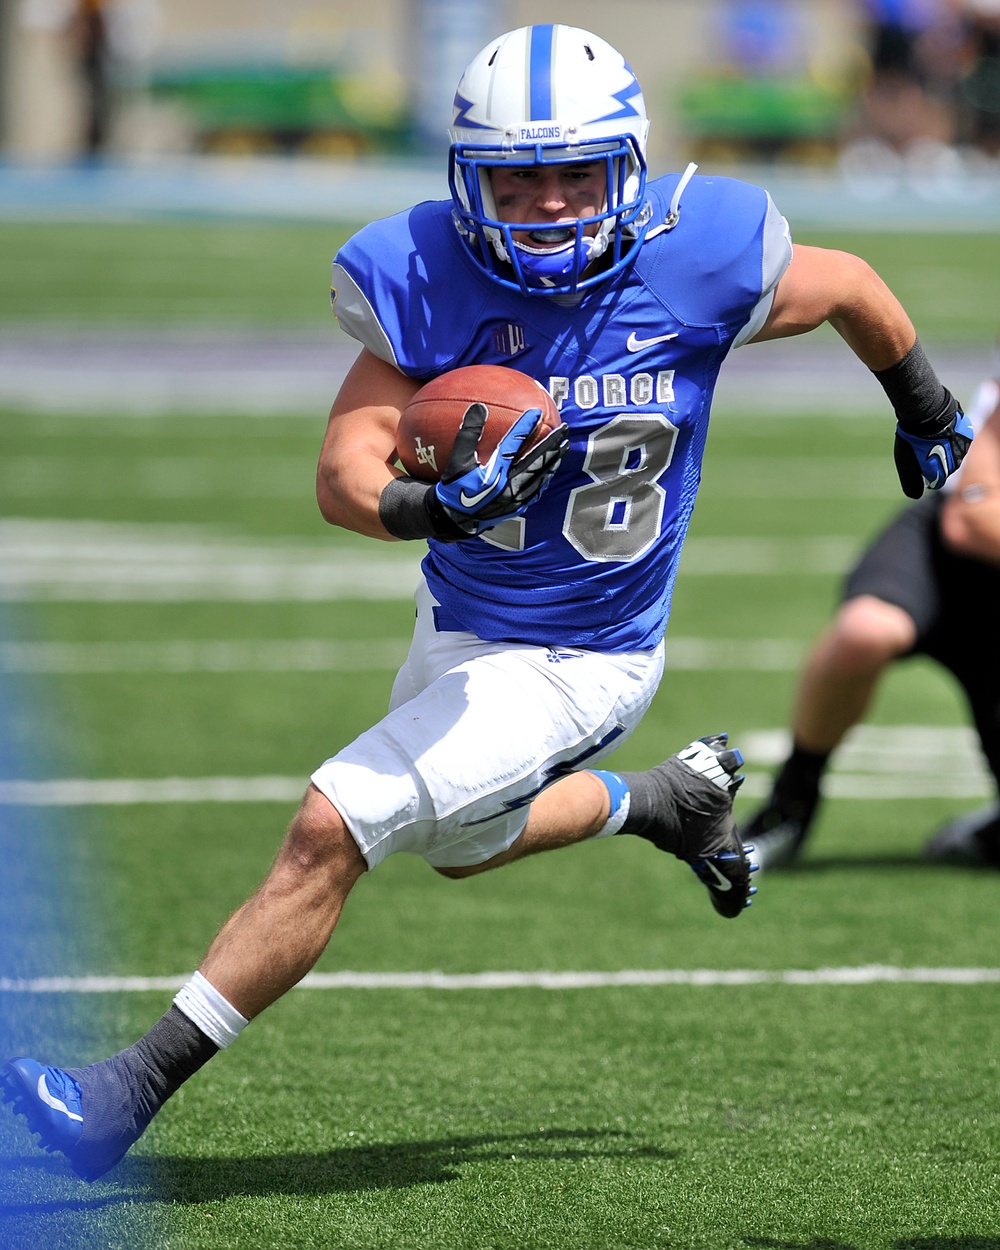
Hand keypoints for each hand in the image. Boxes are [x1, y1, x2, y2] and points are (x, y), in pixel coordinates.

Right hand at [434, 402, 568, 533]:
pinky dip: (545, 478)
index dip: (525, 426)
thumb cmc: (453, 488)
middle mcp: (509, 486)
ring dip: (554, 460)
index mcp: (495, 472)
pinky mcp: (516, 509)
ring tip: (564, 447)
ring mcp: (515, 499)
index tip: (535, 412)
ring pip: (541, 477)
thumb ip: (468, 434)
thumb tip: (479, 407)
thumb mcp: (456, 461)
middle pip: (537, 461)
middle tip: (565, 428)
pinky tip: (550, 471)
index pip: (514, 444)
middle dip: (552, 443)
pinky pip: (536, 491)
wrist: (454, 521)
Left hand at [893, 406, 973, 498]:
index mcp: (942, 472)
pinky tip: (940, 429)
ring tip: (930, 437)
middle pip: (945, 467)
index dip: (925, 473)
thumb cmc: (913, 438)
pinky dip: (951, 436)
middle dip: (935, 460)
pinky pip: (959, 439)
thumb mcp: (905, 463)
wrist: (926, 410)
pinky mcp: (967, 434)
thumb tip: (915, 496)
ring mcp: (964, 448)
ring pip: (953, 453)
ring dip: (944, 447)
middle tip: (922, 447)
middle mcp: (957, 463)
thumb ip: (911, 482)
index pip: (936, 481)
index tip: (918, 462)